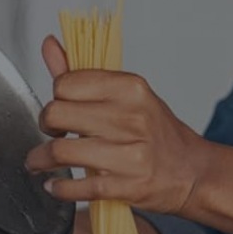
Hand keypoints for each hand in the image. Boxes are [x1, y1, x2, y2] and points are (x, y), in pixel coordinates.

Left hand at [25, 35, 217, 215]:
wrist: (192, 171)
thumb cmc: (157, 133)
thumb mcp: (127, 95)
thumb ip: (82, 74)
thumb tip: (50, 45)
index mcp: (131, 88)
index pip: (66, 84)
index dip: (55, 98)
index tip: (60, 109)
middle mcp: (132, 117)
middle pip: (57, 114)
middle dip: (45, 127)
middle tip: (51, 134)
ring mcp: (132, 154)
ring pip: (62, 152)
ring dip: (41, 160)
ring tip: (40, 162)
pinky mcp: (130, 185)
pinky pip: (80, 187)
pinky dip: (60, 188)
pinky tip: (57, 185)